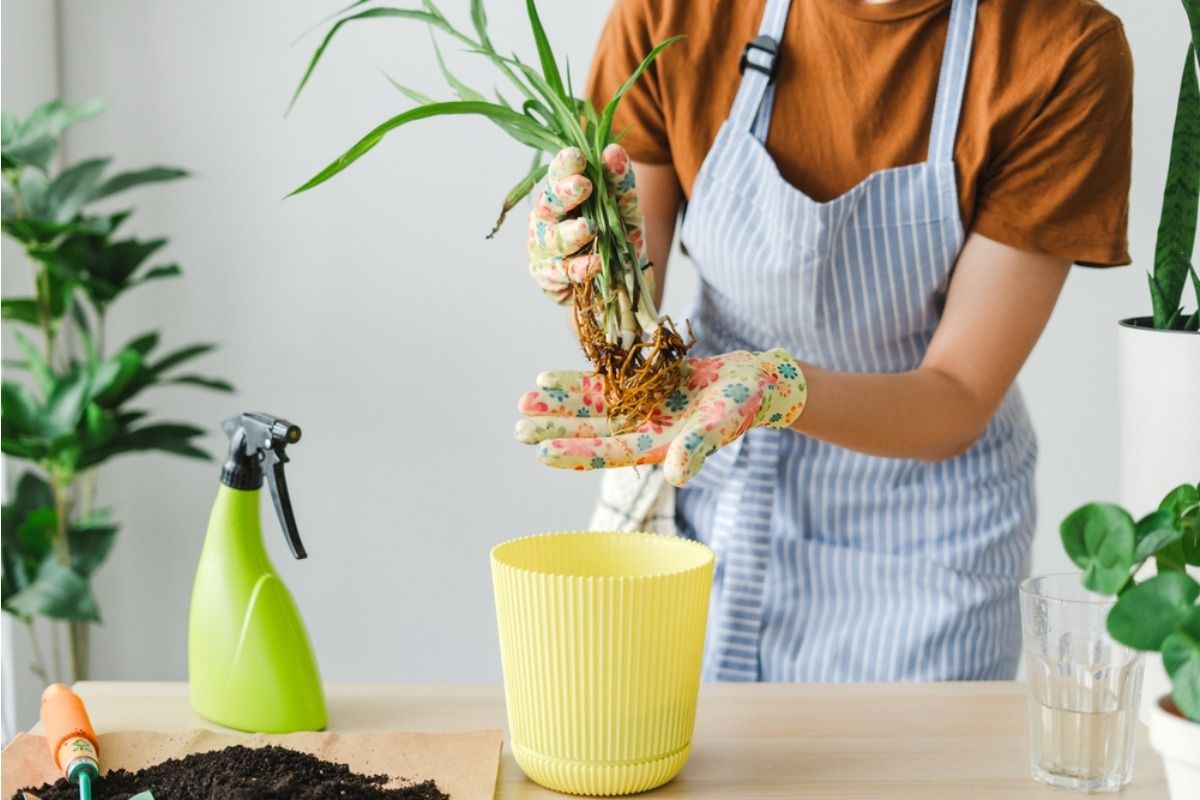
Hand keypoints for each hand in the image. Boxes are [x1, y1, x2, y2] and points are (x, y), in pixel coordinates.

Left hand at [514, 349, 806, 485]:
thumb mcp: (723, 424)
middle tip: (517, 428)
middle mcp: (643, 430)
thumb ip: (699, 448)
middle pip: (590, 431)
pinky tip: (548, 379)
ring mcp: (641, 408)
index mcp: (659, 447)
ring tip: (524, 401)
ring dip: (559, 405)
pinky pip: (603, 384)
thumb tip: (676, 475)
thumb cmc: (744, 406)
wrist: (755, 381)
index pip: (609, 452)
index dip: (576, 452)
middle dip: (555, 428)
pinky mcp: (643, 386)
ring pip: (590, 408)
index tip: (542, 452)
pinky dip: (577, 382)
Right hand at [528, 144, 650, 304]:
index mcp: (560, 197)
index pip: (557, 175)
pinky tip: (595, 264)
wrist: (619, 284)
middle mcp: (546, 221)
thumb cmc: (614, 237)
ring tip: (589, 228)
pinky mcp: (549, 280)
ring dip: (571, 234)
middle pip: (548, 205)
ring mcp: (544, 251)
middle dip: (564, 194)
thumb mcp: (624, 207)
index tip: (578, 156)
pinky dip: (580, 269)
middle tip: (583, 184)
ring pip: (553, 242)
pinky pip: (562, 275)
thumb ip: (619, 181)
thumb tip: (613, 151)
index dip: (564, 166)